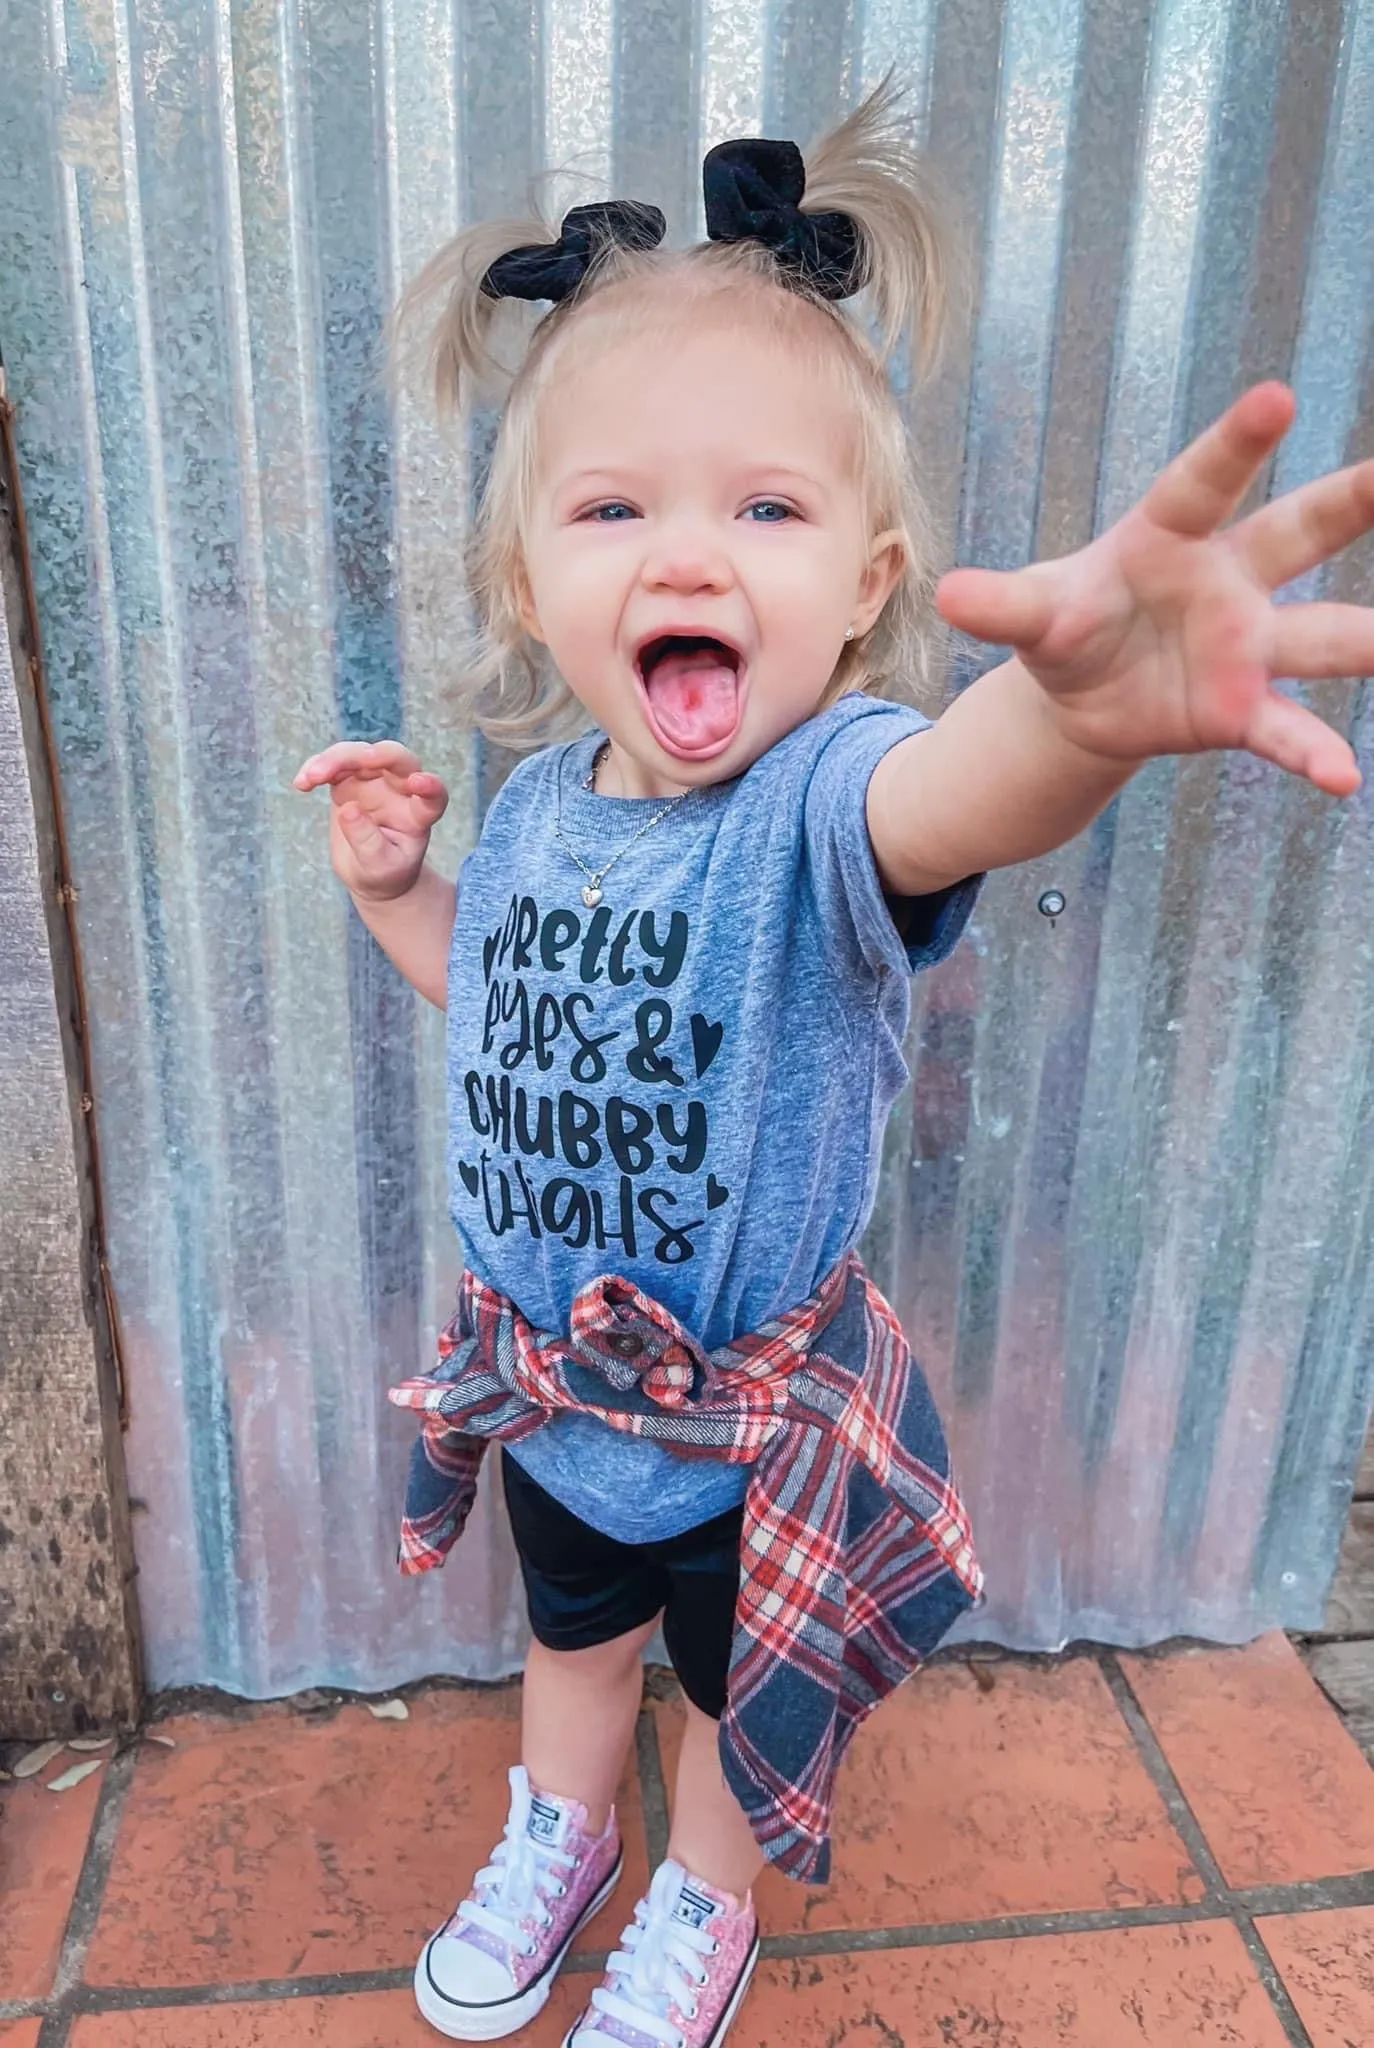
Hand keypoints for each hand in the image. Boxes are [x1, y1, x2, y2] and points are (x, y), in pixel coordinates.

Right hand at [293, 742, 449, 900]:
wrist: (369, 872)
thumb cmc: (383, 872)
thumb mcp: (378, 867)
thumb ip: (367, 841)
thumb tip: (348, 810)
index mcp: (419, 815)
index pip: (434, 796)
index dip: (431, 787)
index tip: (419, 783)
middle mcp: (401, 791)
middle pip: (397, 760)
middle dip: (376, 755)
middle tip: (357, 760)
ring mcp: (376, 781)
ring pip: (360, 754)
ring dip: (335, 759)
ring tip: (310, 778)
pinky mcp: (351, 779)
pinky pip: (335, 762)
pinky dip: (318, 766)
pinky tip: (302, 783)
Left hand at [935, 382, 1370, 796]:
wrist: (1085, 695)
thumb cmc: (1068, 625)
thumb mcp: (1032, 614)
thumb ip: (1002, 605)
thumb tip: (948, 597)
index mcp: (1167, 536)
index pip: (1204, 483)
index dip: (1238, 444)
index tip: (1276, 399)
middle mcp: (1224, 579)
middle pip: (1294, 534)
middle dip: (1348, 502)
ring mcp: (1244, 644)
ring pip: (1319, 634)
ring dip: (1365, 640)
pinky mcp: (1242, 708)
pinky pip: (1284, 729)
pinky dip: (1312, 753)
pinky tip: (1341, 779)